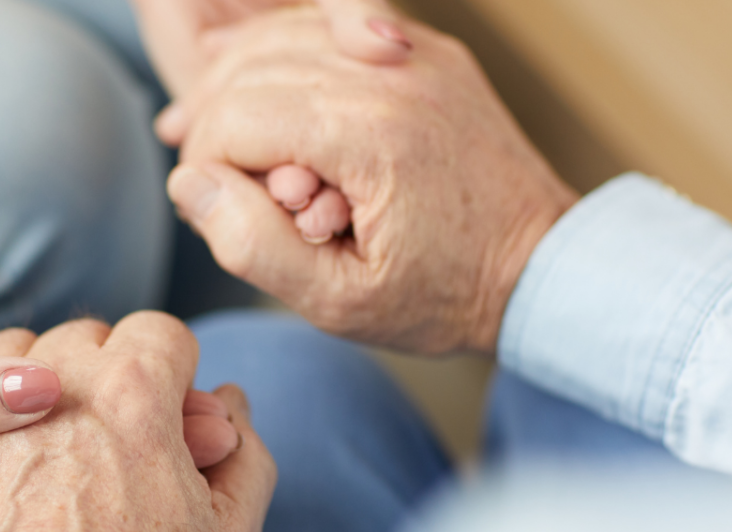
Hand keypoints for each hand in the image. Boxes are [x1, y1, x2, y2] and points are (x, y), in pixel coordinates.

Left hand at [0, 313, 276, 531]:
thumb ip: (245, 458)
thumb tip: (231, 405)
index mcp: (134, 393)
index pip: (161, 333)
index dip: (170, 372)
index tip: (160, 411)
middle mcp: (52, 382)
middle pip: (89, 339)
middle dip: (104, 378)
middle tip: (103, 443)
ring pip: (14, 352)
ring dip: (33, 386)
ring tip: (42, 455)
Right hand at [166, 9, 579, 353]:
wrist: (540, 263)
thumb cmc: (443, 292)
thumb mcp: (339, 303)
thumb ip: (251, 245)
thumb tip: (191, 183)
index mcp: (370, 137)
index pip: (234, 117)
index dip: (203, 164)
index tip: (213, 206)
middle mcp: (392, 75)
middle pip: (251, 69)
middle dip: (214, 122)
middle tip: (213, 181)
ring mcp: (414, 52)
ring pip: (282, 36)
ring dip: (238, 80)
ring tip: (222, 137)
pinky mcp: (426, 50)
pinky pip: (328, 27)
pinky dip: (283, 54)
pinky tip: (259, 89)